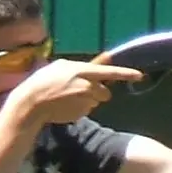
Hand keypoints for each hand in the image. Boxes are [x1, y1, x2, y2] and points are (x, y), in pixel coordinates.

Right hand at [11, 59, 142, 128]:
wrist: (31, 103)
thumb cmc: (43, 81)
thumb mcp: (62, 66)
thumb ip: (86, 65)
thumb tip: (106, 58)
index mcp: (81, 71)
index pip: (109, 72)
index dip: (126, 73)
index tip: (140, 75)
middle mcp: (87, 86)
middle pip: (104, 92)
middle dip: (97, 92)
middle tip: (79, 90)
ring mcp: (84, 102)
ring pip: (95, 102)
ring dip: (87, 100)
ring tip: (67, 97)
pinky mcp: (81, 114)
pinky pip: (86, 110)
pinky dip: (79, 108)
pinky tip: (64, 106)